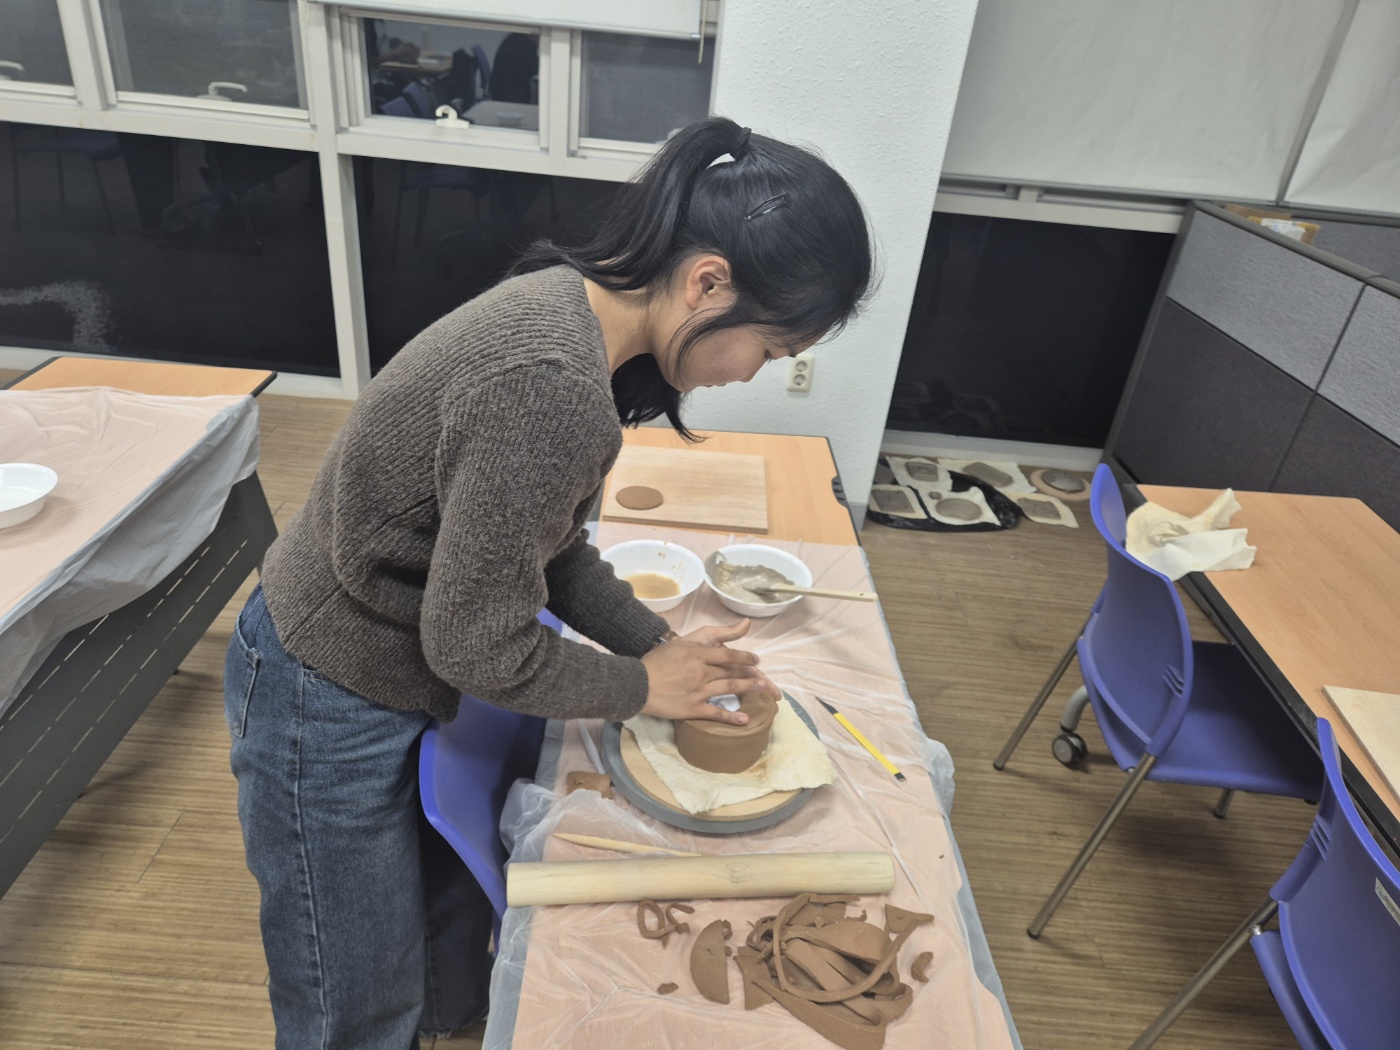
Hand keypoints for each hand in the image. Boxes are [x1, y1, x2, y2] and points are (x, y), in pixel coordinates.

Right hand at [640, 620, 776, 723]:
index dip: (745, 657)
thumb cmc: (658, 660)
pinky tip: (745, 720)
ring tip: (764, 692)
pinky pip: (716, 713)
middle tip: (769, 682)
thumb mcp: (684, 641)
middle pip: (733, 672)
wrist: (637, 684)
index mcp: (697, 653)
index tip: (756, 660)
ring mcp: (698, 690)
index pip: (728, 654)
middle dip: (754, 676)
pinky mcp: (692, 708)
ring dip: (749, 689)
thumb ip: (713, 632)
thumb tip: (743, 623)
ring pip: (729, 688)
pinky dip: (731, 717)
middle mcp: (701, 671)